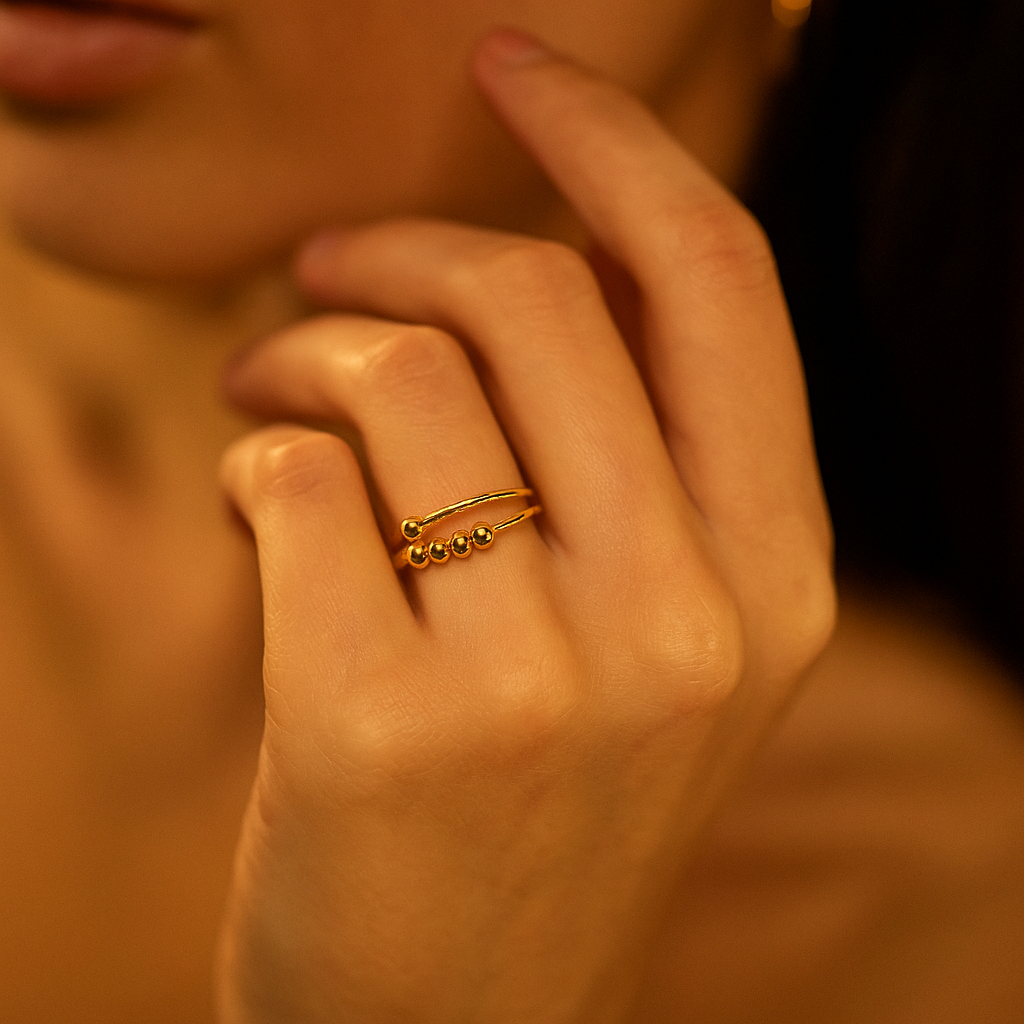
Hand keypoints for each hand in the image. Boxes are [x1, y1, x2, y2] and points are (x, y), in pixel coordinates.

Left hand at [216, 29, 833, 1023]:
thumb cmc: (533, 807)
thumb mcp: (648, 639)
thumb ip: (629, 457)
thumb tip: (529, 259)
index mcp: (776, 579)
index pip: (717, 285)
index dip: (613, 144)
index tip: (519, 65)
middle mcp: (690, 622)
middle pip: (536, 296)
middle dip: (402, 245)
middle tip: (322, 273)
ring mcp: (545, 681)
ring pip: (397, 372)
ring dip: (302, 351)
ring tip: (270, 399)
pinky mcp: (386, 725)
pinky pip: (295, 478)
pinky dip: (253, 460)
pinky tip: (257, 515)